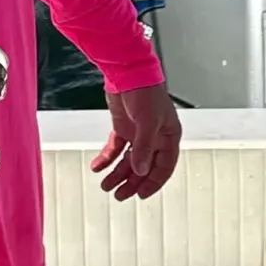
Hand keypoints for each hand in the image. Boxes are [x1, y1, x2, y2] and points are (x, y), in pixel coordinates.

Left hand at [91, 82, 180, 200]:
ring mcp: (138, 132)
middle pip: (144, 167)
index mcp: (168, 136)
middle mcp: (155, 136)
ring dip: (117, 174)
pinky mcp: (124, 127)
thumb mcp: (147, 122)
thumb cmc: (145, 90)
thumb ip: (144, 148)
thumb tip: (140, 171)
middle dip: (132, 183)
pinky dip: (107, 158)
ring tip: (106, 185)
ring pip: (129, 160)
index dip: (153, 183)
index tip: (141, 196)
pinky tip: (97, 167)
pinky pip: (115, 148)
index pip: (163, 167)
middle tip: (119, 195)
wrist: (127, 69)